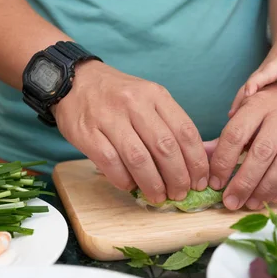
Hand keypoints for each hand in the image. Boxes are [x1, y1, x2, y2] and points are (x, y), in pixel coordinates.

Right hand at [53, 61, 208, 203]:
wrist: (75, 80)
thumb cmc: (118, 95)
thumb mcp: (148, 97)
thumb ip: (168, 123)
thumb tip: (192, 162)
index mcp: (155, 94)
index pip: (185, 131)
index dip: (197, 161)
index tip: (201, 181)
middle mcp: (134, 103)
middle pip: (164, 148)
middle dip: (177, 177)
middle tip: (181, 193)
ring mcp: (109, 117)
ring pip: (139, 159)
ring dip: (153, 184)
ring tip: (159, 197)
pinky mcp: (87, 133)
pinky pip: (111, 163)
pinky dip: (124, 180)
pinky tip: (131, 186)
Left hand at [208, 74, 276, 210]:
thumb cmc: (266, 104)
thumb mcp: (243, 111)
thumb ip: (225, 136)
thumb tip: (204, 158)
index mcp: (258, 104)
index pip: (236, 134)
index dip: (223, 161)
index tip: (215, 183)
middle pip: (262, 152)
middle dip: (244, 182)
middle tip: (231, 202)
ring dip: (266, 189)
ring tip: (250, 204)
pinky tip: (272, 198)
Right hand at [231, 16, 276, 114]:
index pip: (264, 74)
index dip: (255, 83)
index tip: (248, 94)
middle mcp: (266, 66)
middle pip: (250, 82)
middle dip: (240, 97)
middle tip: (232, 116)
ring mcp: (262, 71)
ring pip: (246, 86)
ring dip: (238, 100)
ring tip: (231, 119)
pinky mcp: (262, 75)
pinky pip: (250, 87)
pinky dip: (243, 98)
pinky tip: (238, 114)